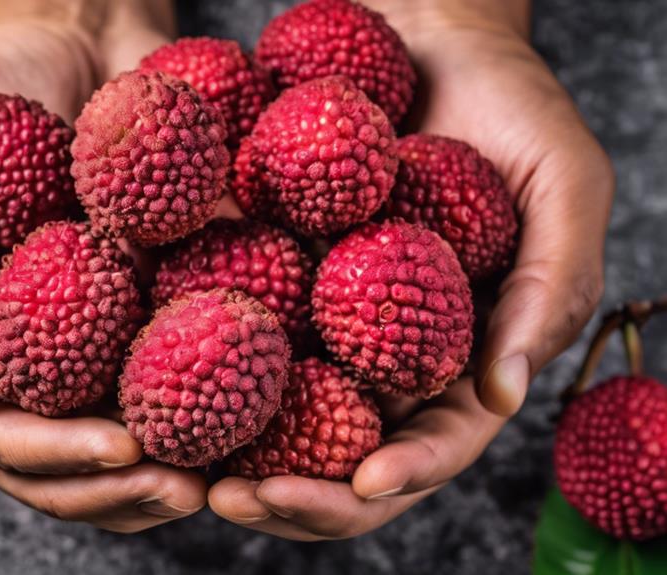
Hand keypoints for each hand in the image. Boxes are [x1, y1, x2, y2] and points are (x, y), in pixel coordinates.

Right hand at [0, 0, 204, 531]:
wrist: (76, 42)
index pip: (0, 435)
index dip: (55, 457)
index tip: (122, 450)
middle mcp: (42, 357)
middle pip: (70, 465)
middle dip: (123, 490)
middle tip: (189, 485)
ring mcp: (107, 342)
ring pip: (136, 442)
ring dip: (180, 469)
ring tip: (234, 474)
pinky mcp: (167, 309)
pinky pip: (199, 373)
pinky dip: (230, 405)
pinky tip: (269, 411)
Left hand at [209, 0, 613, 539]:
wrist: (427, 45)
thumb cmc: (512, 110)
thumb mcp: (562, 188)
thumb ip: (551, 289)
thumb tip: (503, 395)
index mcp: (456, 357)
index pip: (432, 443)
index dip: (399, 474)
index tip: (358, 482)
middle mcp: (381, 358)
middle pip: (338, 454)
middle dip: (294, 492)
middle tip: (235, 498)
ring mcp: (320, 324)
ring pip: (274, 414)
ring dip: (229, 454)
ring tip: (182, 467)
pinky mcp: (268, 279)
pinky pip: (230, 330)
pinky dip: (196, 363)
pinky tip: (156, 379)